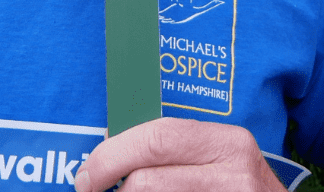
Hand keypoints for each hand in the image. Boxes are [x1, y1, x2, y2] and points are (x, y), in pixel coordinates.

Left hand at [74, 118, 284, 191]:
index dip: (112, 155)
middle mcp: (235, 174)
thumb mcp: (218, 161)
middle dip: (109, 181)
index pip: (157, 137)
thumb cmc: (237, 188)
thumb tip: (109, 150)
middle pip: (148, 179)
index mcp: (228, 143)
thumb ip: (175, 151)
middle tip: (87, 189)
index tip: (86, 173)